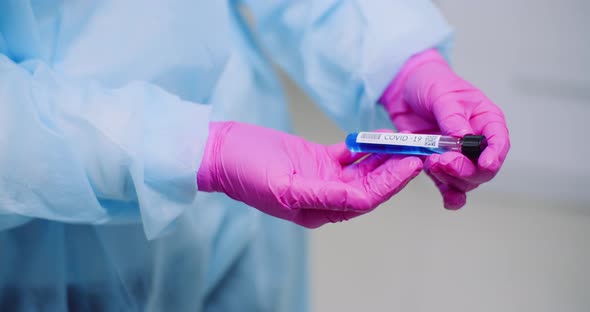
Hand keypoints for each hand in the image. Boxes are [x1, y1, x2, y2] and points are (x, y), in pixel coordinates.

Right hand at [197, 121, 422, 227]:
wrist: (221, 150)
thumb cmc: (245, 171)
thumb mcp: (284, 186)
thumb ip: (322, 195)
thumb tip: (360, 200)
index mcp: (317, 211)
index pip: (364, 200)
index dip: (390, 184)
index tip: (410, 164)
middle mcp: (324, 197)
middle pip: (369, 185)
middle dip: (394, 170)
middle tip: (418, 151)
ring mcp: (322, 177)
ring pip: (362, 170)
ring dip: (383, 157)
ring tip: (405, 142)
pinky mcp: (318, 159)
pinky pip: (349, 155)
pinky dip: (364, 146)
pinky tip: (378, 136)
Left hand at [380, 49, 509, 209]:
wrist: (405, 90)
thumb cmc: (431, 84)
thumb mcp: (442, 94)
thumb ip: (451, 117)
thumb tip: (462, 138)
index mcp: (486, 120)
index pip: (498, 142)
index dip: (494, 156)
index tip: (484, 164)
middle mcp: (476, 142)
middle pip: (482, 169)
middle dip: (464, 170)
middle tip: (444, 161)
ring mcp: (458, 156)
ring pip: (465, 181)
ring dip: (451, 179)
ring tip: (431, 163)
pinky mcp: (439, 164)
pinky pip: (449, 186)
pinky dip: (449, 195)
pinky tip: (447, 200)